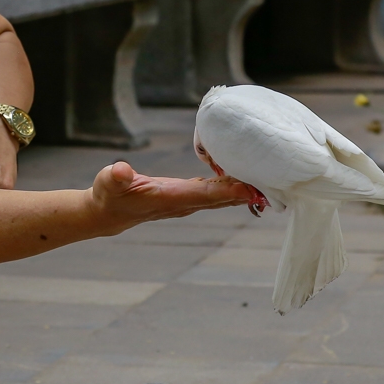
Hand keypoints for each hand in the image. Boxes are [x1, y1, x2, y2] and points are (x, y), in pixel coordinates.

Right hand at [88, 161, 258, 233]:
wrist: (107, 212)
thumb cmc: (108, 194)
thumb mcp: (108, 182)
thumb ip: (115, 176)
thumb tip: (120, 171)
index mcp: (170, 198)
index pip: (205, 195)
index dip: (229, 191)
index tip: (252, 188)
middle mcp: (184, 203)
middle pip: (222, 198)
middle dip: (247, 192)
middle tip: (276, 182)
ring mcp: (187, 201)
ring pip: (222, 196)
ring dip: (245, 190)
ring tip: (271, 178)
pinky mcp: (188, 195)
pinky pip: (216, 191)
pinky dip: (233, 185)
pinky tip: (248, 176)